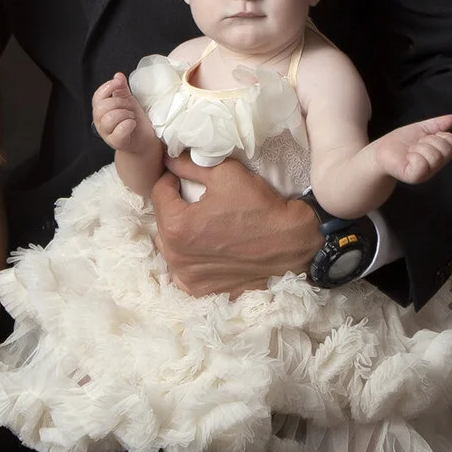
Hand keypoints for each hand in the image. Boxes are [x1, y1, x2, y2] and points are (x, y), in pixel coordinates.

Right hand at [90, 73, 152, 151]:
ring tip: (131, 116)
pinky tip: (132, 124)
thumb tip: (117, 75)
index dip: (107, 87)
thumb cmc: (134, 120)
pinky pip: (119, 131)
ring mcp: (106, 133)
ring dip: (125, 114)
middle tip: (130, 107)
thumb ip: (121, 88)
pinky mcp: (116, 142)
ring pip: (109, 118)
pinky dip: (129, 124)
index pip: (97, 97)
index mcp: (101, 110)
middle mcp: (100, 122)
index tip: (118, 83)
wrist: (144, 139)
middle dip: (120, 103)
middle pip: (102, 107)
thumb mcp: (128, 100)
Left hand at [152, 158, 319, 297]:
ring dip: (178, 233)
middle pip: (162, 222)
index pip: (159, 194)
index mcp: (176, 226)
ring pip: (170, 247)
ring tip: (198, 223)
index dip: (170, 180)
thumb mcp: (225, 174)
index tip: (180, 177)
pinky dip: (188, 259)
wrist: (292, 244)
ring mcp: (187, 277)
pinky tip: (203, 249)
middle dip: (173, 207)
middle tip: (191, 199)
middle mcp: (176, 256)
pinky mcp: (201, 290)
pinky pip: (183, 271)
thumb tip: (169, 160)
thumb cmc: (259, 207)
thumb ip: (190, 165)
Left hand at [371, 115, 451, 184]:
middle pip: (446, 149)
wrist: (379, 151)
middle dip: (428, 140)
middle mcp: (436, 166)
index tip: (426, 137)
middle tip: (416, 144)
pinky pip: (422, 162)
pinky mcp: (415, 176)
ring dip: (419, 148)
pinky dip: (413, 156)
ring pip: (435, 155)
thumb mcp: (420, 129)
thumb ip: (437, 124)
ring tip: (410, 151)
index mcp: (440, 155)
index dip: (441, 135)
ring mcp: (426, 173)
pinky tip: (407, 157)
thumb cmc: (399, 142)